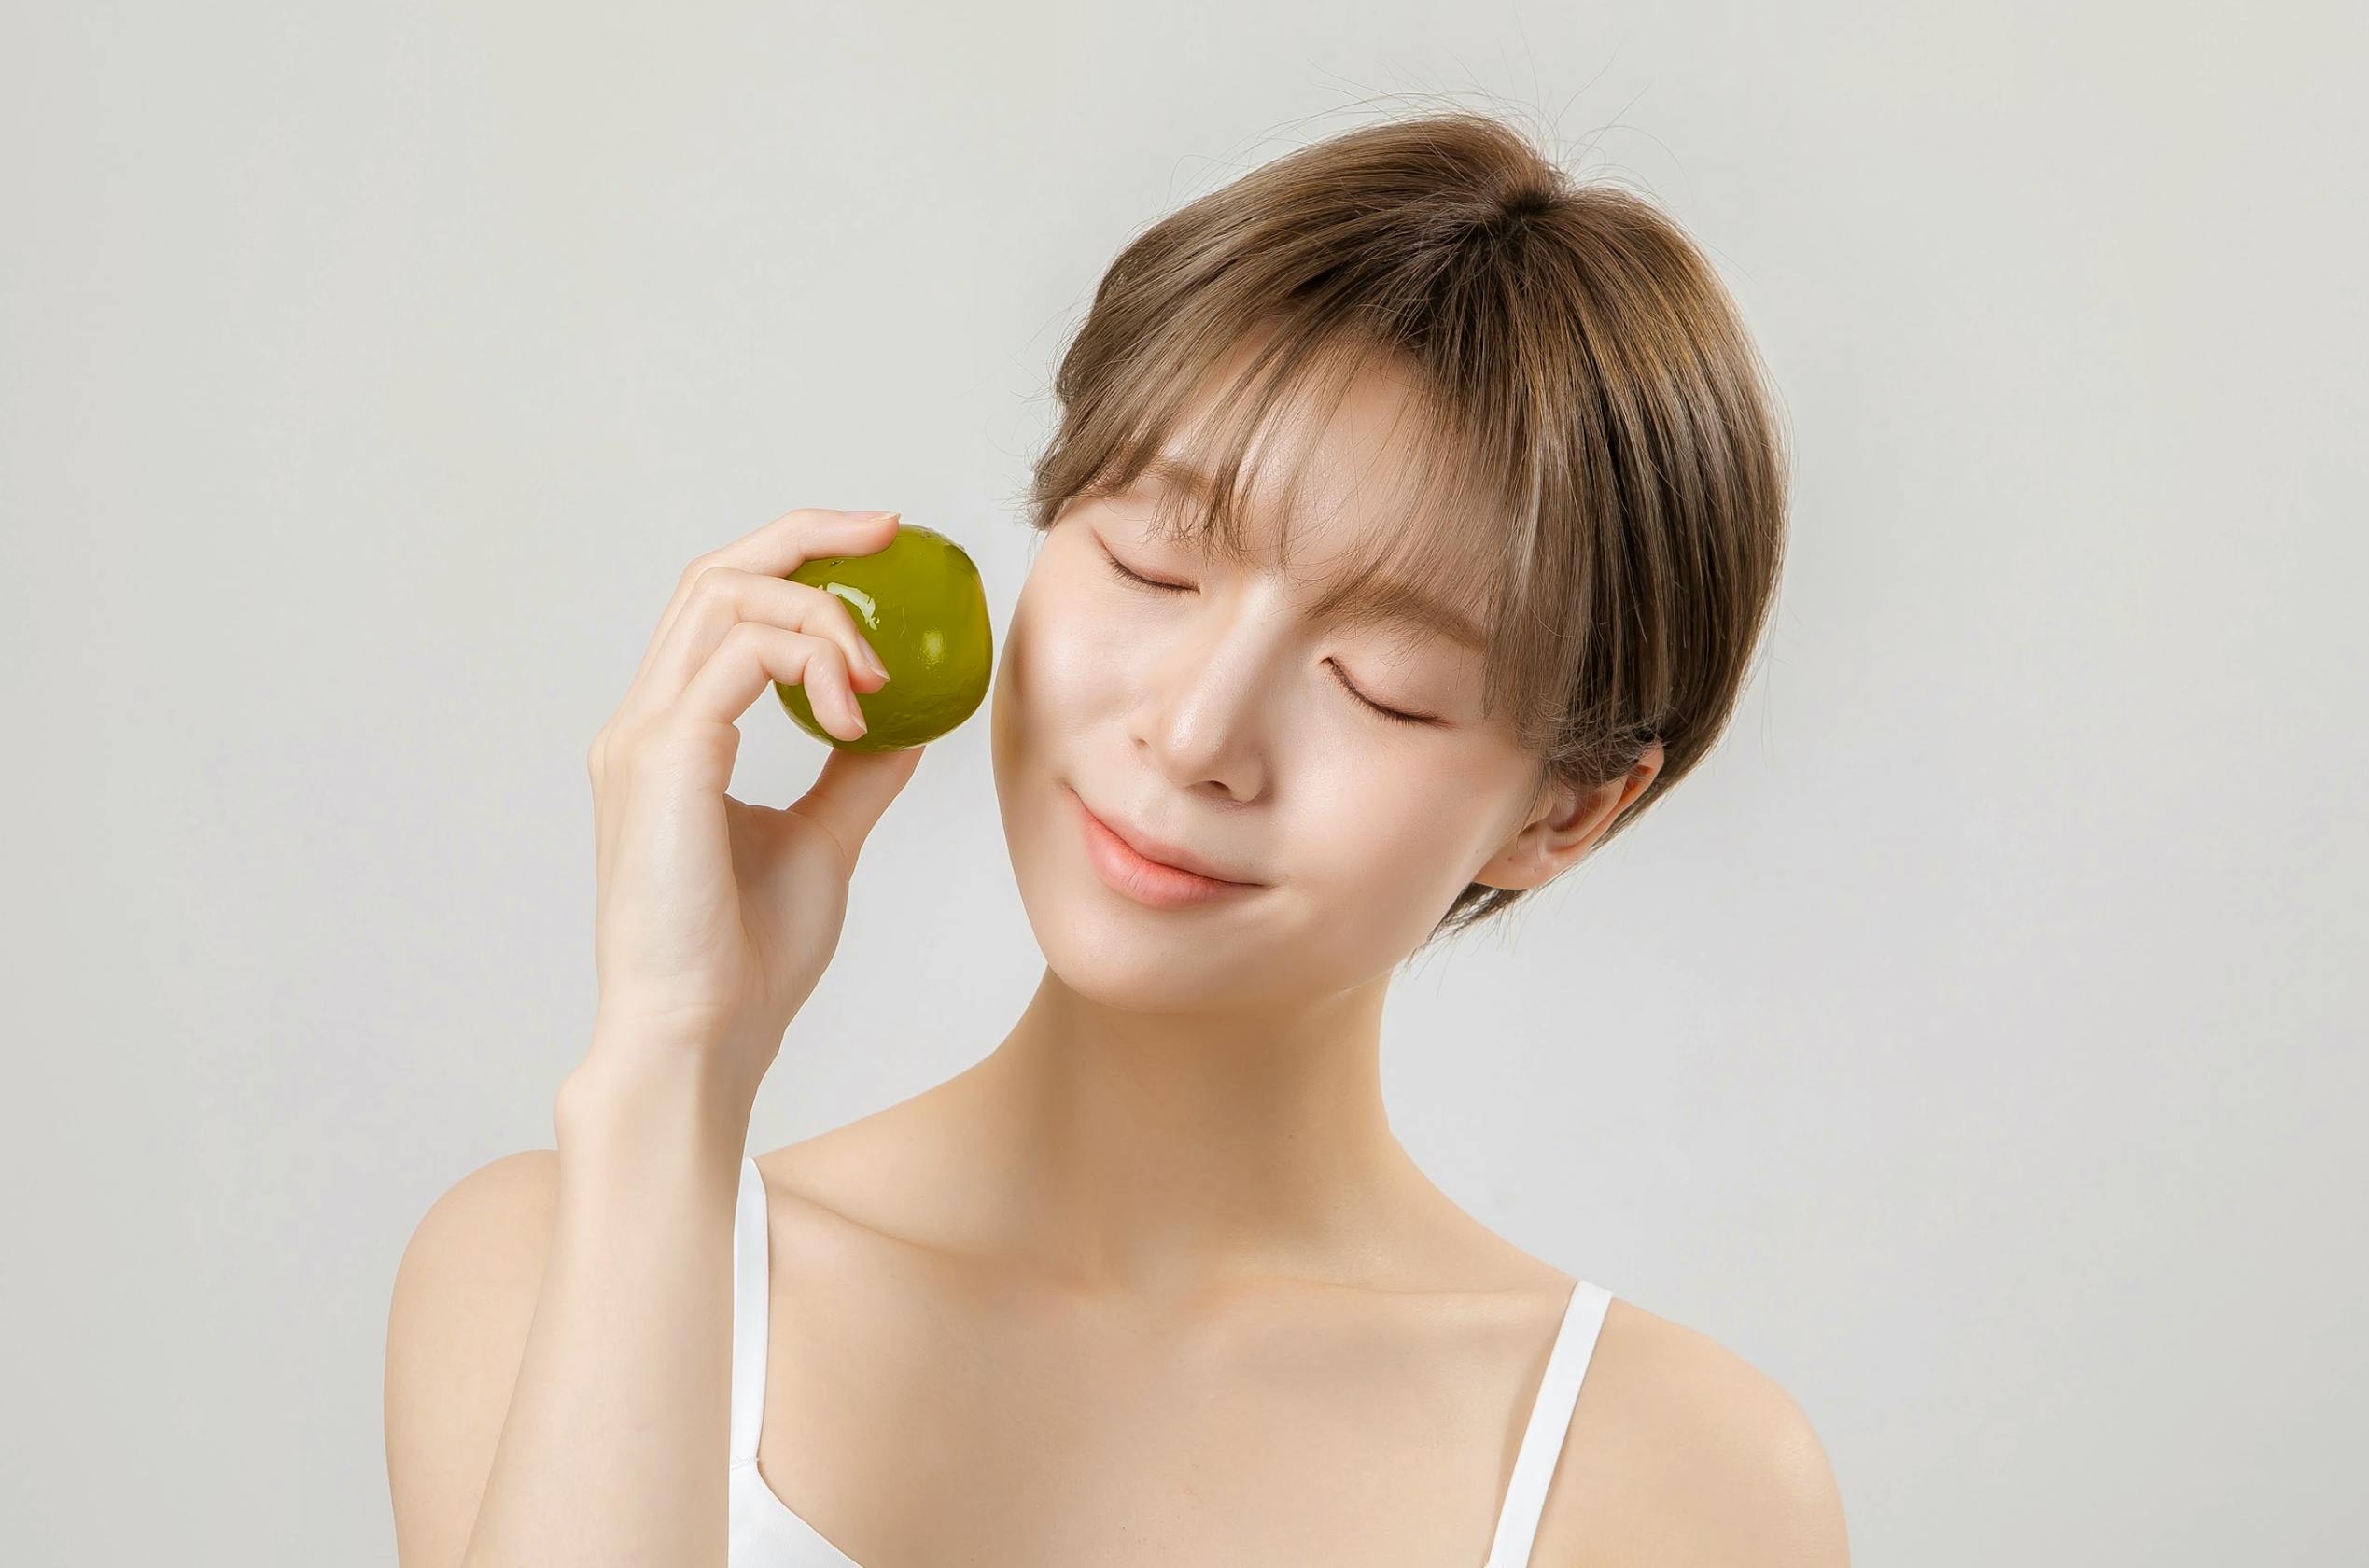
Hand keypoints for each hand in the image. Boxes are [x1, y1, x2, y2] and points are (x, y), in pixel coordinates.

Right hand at [577, 507, 922, 1103]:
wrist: (701, 1040)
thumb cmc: (745, 964)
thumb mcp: (821, 845)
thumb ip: (851, 776)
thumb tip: (900, 725)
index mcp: (671, 737)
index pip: (721, 607)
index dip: (795, 560)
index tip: (879, 548)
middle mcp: (644, 723)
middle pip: (714, 576)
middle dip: (807, 539)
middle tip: (889, 534)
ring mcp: (644, 737)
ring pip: (727, 600)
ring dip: (822, 616)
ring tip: (878, 681)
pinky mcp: (664, 759)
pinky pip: (744, 657)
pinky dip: (813, 660)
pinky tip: (857, 712)